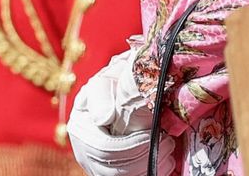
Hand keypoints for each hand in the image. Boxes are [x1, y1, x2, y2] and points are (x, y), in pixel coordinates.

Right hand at [68, 50, 161, 175]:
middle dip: (146, 158)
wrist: (121, 92)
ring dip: (150, 166)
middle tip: (168, 142)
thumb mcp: (107, 82)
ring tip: (167, 148)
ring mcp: (98, 165)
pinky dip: (151, 172)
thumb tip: (104, 117)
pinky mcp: (113, 172)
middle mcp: (85, 152)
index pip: (105, 150)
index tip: (155, 134)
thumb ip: (103, 95)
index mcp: (81, 128)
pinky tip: (164, 159)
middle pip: (115, 170)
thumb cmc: (115, 85)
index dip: (132, 147)